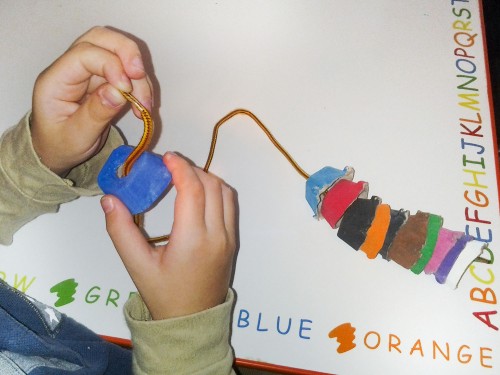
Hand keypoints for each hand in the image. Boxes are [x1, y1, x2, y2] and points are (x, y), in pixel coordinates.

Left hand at [31, 26, 151, 175]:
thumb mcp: (77, 137)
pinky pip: (125, 71)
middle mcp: (71, 69)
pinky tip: (143, 104)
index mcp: (57, 80)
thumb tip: (119, 93)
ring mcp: (88, 72)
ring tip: (145, 104)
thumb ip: (96, 114)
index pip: (85, 54)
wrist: (56, 152)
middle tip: (141, 75)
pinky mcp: (103, 80)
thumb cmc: (61, 146)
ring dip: (137, 74)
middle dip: (126, 52)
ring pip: (117, 52)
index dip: (111, 65)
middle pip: (100, 39)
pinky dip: (139, 84)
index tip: (126, 90)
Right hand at [101, 153, 236, 319]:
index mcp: (193, 239)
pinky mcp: (232, 242)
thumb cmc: (163, 294)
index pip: (193, 189)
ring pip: (225, 193)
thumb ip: (121, 230)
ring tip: (183, 178)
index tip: (166, 157)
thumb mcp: (136, 265)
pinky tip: (198, 194)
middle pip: (212, 185)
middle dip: (191, 169)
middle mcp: (217, 235)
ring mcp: (229, 238)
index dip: (180, 167)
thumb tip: (109, 199)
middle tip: (170, 167)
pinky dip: (216, 191)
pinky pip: (229, 205)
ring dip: (206, 178)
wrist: (191, 321)